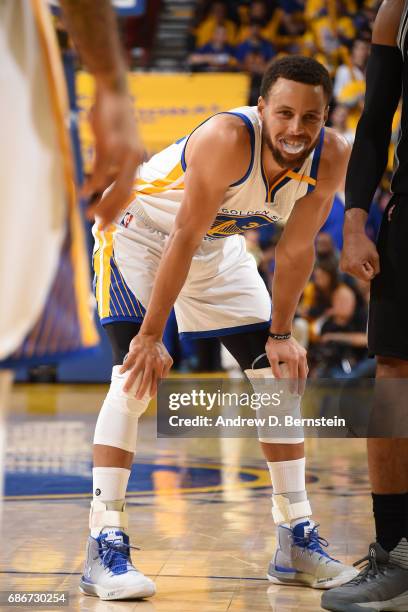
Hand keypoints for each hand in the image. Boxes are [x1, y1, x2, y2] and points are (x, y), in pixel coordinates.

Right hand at [83, 85, 143, 228]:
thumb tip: (100, 184)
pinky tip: (84, 193)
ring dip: (101, 203)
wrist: (114, 90)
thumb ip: (113, 162)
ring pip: (114, 186)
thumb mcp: (117, 141)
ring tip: (88, 214)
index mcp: (137, 160)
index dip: (118, 209)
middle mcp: (134, 159)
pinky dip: (93, 184)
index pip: (129, 191)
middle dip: (111, 212)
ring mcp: (123, 153)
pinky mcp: (110, 144)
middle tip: (99, 227)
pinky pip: (101, 170)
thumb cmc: (113, 116)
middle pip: (124, 194)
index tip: (108, 223)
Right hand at [119, 333, 172, 398]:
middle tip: (137, 398)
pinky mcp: (135, 352)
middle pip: (146, 379)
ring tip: (125, 390)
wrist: (151, 335)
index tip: (150, 396)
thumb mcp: (167, 359)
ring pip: (135, 372)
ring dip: (130, 382)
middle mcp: (150, 362)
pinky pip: (129, 361)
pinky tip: (120, 373)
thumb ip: (166, 370)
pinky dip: (125, 367)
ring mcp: (142, 357)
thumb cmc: (159, 349)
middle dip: (142, 389)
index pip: (157, 379)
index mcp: (159, 365)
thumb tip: (162, 380)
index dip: (154, 388)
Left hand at [265, 336, 307, 393]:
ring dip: (303, 378)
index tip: (293, 393)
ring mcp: (303, 354)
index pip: (294, 377)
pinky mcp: (303, 352)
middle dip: (301, 385)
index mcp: (293, 360)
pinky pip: (305, 364)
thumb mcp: (271, 357)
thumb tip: (279, 380)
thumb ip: (275, 370)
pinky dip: (303, 371)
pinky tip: (301, 374)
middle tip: (300, 393)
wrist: (281, 332)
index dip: (293, 386)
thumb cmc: (274, 345)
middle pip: (303, 375)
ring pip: (305, 369)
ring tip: (301, 386)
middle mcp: (300, 358)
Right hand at [340, 230, 379, 280]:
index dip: (371, 271)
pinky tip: (355, 259)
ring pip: (357, 275)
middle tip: (363, 258)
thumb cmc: (364, 243)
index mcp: (354, 266)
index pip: (367, 278)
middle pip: (361, 278)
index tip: (368, 261)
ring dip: (361, 269)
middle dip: (365, 270)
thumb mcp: (375, 256)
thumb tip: (374, 275)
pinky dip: (356, 267)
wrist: (352, 235)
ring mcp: (343, 268)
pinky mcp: (341, 267)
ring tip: (359, 257)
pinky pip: (352, 272)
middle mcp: (347, 269)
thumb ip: (377, 268)